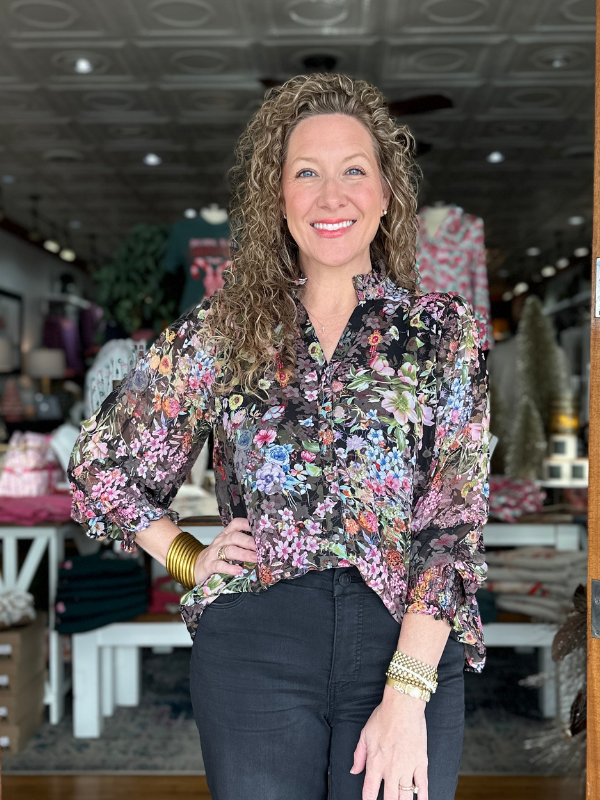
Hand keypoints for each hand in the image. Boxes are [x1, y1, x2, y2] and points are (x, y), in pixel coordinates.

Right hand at [194, 517, 256, 584]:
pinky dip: (229, 568)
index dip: (248, 524)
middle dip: (249, 542)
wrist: (195, 566)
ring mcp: (214, 553)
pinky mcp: (209, 566)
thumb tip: (263, 547)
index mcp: (226, 535)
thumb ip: (242, 545)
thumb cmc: (216, 556)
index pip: (236, 524)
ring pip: (229, 550)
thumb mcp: (227, 547)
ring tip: (255, 558)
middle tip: (262, 548)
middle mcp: (220, 541)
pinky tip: (238, 570)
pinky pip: (219, 565)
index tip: (261, 528)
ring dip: (244, 554)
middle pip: (235, 537)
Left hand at [350, 685, 427, 799]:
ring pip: (405, 797)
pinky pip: (422, 786)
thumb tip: (354, 771)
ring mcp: (407, 768)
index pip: (370, 792)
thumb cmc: (383, 717)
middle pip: (389, 799)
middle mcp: (391, 770)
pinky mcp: (421, 763)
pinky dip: (422, 797)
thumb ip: (359, 755)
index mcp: (375, 763)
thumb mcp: (365, 734)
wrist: (403, 706)